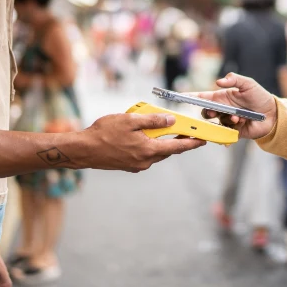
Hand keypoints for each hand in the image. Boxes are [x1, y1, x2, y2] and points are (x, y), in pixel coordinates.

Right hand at [74, 113, 205, 171]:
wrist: (84, 150)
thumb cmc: (105, 133)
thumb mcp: (131, 120)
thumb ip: (153, 121)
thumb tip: (171, 121)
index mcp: (148, 150)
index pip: (177, 147)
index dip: (191, 143)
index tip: (203, 140)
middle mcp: (145, 161)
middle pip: (167, 151)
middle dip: (177, 142)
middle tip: (185, 131)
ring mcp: (136, 165)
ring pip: (156, 153)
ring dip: (162, 143)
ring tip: (162, 130)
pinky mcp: (128, 166)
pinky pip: (145, 156)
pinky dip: (149, 146)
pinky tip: (143, 136)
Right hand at [191, 73, 276, 139]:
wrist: (272, 114)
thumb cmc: (259, 97)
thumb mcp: (248, 84)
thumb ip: (234, 79)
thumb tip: (218, 81)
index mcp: (222, 97)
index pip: (203, 97)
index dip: (191, 97)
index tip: (181, 96)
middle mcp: (222, 109)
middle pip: (206, 112)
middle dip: (207, 111)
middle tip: (213, 111)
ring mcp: (226, 121)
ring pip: (215, 122)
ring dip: (225, 119)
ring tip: (237, 117)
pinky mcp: (233, 131)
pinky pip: (224, 132)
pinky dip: (231, 126)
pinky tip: (240, 122)